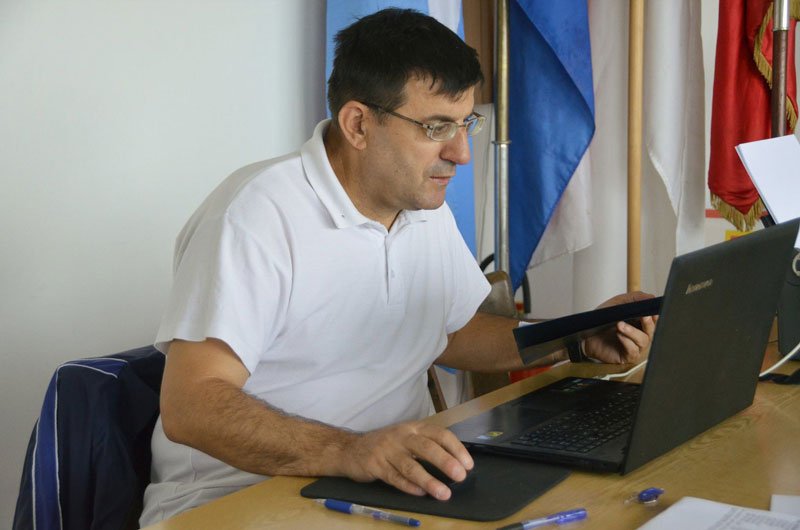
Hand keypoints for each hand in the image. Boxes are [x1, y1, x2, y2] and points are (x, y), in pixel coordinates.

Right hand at [337, 421, 472, 500]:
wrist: (350, 450)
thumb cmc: (386, 446)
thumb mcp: (406, 438)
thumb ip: (427, 447)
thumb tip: (455, 464)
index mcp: (414, 428)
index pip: (439, 434)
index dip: (456, 448)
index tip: (468, 464)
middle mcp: (401, 436)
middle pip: (426, 448)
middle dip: (445, 462)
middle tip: (460, 476)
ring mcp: (387, 450)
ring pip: (411, 466)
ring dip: (429, 480)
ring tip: (443, 493)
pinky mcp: (375, 465)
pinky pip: (394, 477)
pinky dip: (408, 486)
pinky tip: (420, 493)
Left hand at [583, 291, 657, 363]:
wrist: (585, 335)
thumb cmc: (601, 321)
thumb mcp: (618, 303)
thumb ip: (635, 298)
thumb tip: (652, 297)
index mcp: (640, 322)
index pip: (655, 320)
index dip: (656, 316)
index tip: (652, 311)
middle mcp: (640, 335)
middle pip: (653, 330)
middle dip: (648, 323)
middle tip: (643, 316)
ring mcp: (635, 347)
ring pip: (644, 340)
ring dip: (633, 331)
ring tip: (620, 325)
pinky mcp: (628, 356)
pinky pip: (633, 350)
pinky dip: (626, 341)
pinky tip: (618, 335)